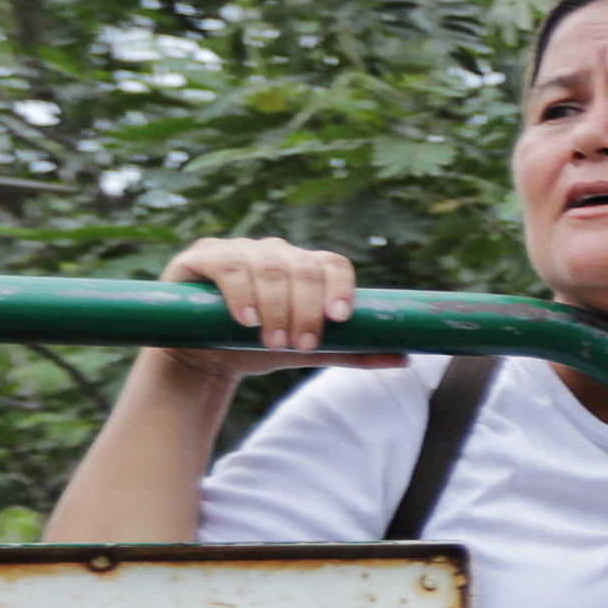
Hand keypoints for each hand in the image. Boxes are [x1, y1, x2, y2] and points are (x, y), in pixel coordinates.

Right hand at [156, 238, 398, 378]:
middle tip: (299, 344)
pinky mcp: (202, 256)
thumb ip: (353, 352)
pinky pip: (228, 264)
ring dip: (276, 307)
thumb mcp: (308, 351)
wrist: (204, 358)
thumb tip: (405, 358)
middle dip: (305, 310)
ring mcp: (239, 250)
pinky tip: (246, 319)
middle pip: (304, 268)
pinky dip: (241, 291)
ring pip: (270, 267)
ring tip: (273, 340)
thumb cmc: (259, 348)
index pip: (334, 264)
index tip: (340, 320)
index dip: (340, 288)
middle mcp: (275, 252)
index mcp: (305, 268)